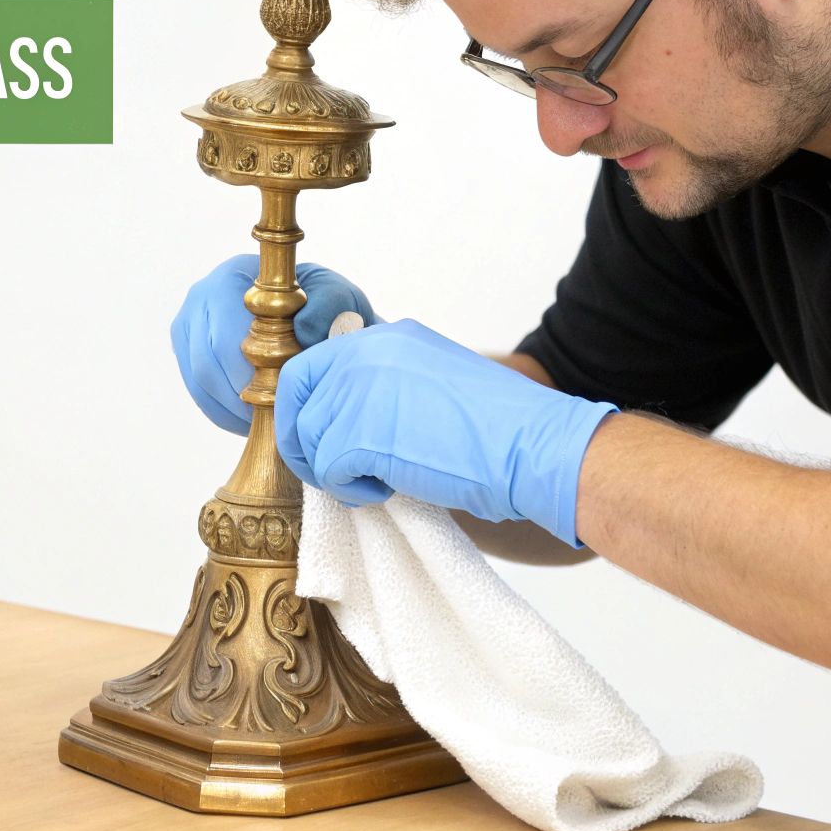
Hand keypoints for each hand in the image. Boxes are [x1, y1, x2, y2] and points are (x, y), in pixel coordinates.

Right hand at [170, 253, 377, 433]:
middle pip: (207, 363)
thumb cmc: (324, 304)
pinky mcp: (188, 351)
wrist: (314, 313)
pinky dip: (225, 413)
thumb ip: (327, 306)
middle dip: (241, 396)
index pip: (225, 336)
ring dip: (232, 410)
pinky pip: (200, 393)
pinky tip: (254, 419)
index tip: (279, 393)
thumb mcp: (337, 298)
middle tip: (274, 416)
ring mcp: (190, 325)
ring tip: (267, 421)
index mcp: (232, 276)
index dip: (249, 373)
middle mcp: (201, 296)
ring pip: (200, 382)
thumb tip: (300, 329)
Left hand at [275, 319, 616, 545]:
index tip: (320, 439)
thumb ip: (389, 387)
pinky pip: (327, 470)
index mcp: (389, 339)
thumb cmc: (499, 429)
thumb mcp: (435, 382)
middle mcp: (369, 353)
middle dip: (307, 441)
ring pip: (309, 437)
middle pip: (298, 397)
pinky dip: (351, 491)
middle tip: (334, 471)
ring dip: (333, 471)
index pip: (312, 364)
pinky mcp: (362, 433)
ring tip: (377, 483)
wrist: (532, 446)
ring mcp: (362, 390)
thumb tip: (347, 421)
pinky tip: (387, 491)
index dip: (307, 407)